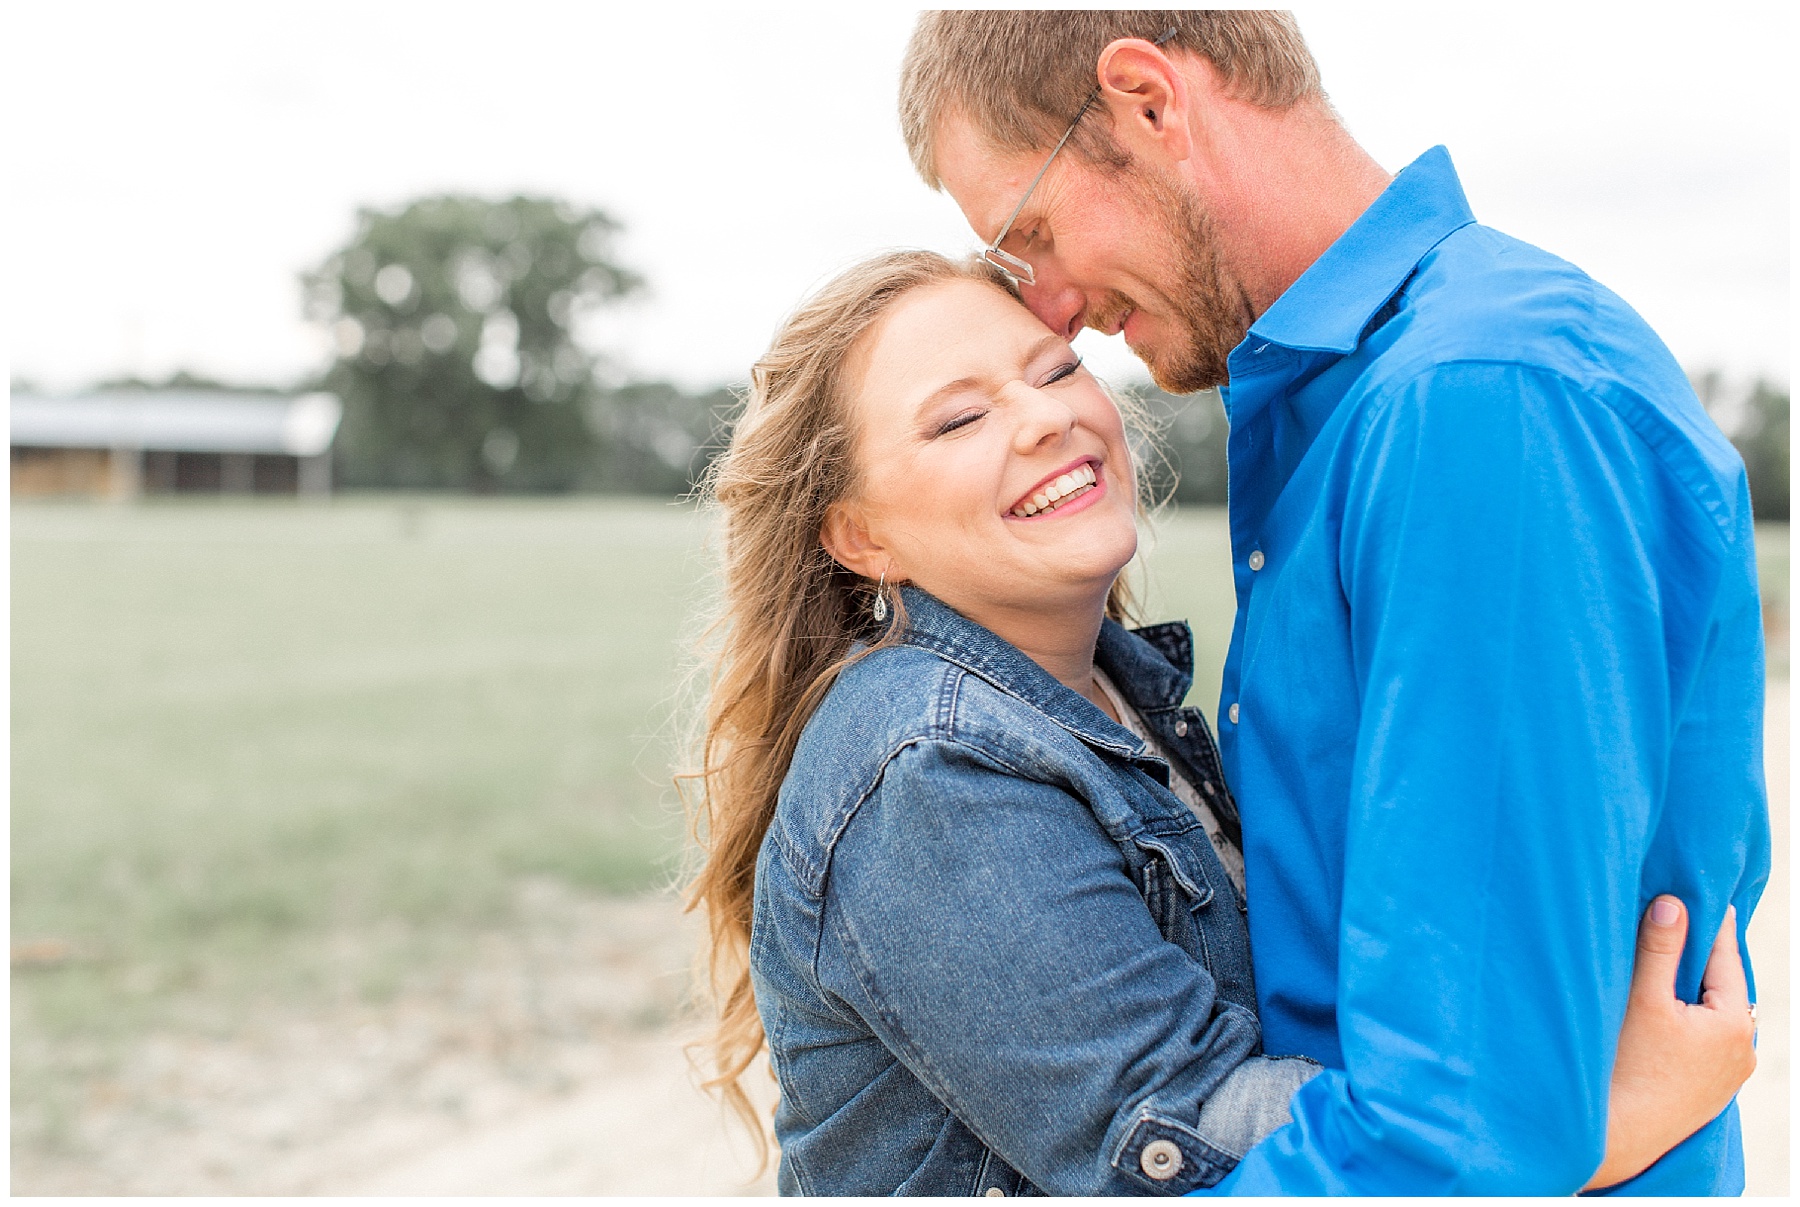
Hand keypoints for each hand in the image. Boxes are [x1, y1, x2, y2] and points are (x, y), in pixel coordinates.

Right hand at [1583, 896, 1756, 1190]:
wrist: (1617, 1136)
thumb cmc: (1628, 1066)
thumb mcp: (1643, 998)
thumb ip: (1660, 948)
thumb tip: (1674, 903)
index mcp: (1735, 1024)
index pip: (1724, 956)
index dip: (1711, 922)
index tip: (1704, 892)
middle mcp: (1743, 1052)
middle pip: (1722, 987)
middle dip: (1701, 958)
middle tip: (1681, 923)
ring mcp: (1729, 1076)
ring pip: (1714, 1015)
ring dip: (1694, 992)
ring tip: (1669, 967)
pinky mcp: (1709, 1091)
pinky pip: (1706, 1040)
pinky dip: (1690, 1020)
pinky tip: (1665, 1014)